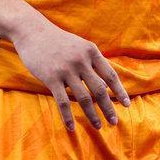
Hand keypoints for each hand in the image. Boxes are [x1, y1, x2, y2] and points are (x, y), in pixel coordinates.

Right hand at [11, 19, 129, 129]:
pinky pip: (63, 102)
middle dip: (109, 108)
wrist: (33, 31)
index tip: (127, 105)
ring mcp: (66, 70)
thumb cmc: (59, 41)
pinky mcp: (51, 78)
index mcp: (92, 52)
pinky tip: (72, 127)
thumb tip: (108, 83)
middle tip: (114, 122)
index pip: (110, 75)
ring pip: (84, 98)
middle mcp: (82, 61)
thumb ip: (93, 62)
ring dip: (93, 115)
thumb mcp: (81, 45)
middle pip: (100, 90)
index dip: (120, 91)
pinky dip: (68, 116)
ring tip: (98, 126)